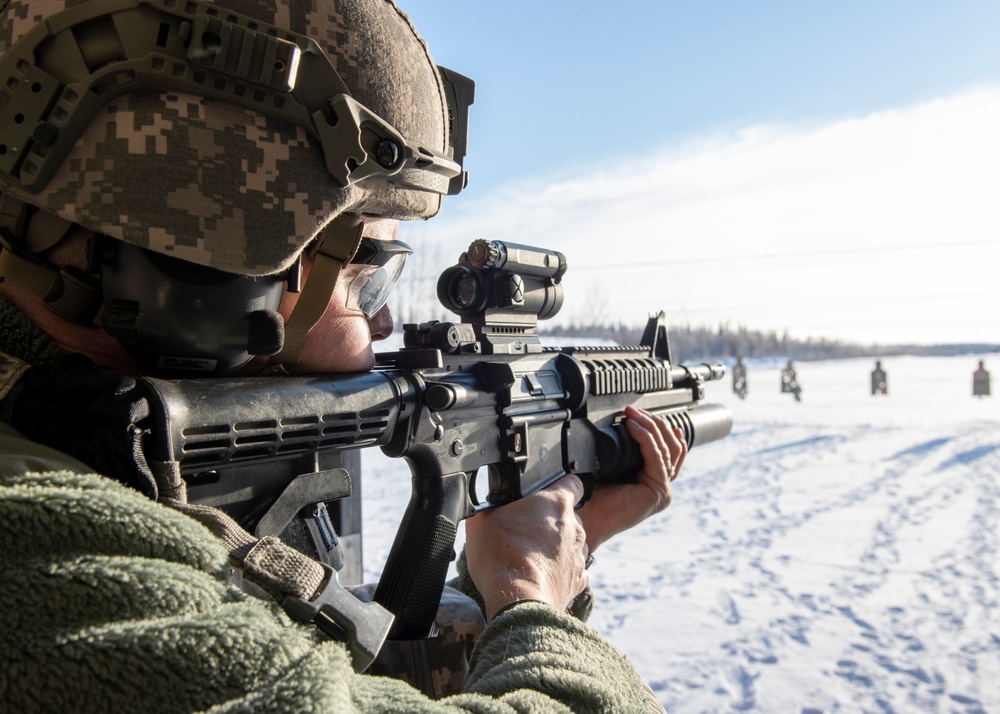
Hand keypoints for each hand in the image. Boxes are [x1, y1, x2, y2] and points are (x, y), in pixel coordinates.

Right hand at [465, 475, 588, 620]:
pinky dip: (559, 571)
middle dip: (550, 520)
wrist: (518, 601)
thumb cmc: (501, 556)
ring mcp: (579, 555)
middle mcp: (575, 526)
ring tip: (530, 556)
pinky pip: (571, 570)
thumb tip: (486, 505)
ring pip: (571, 543)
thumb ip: (490, 506)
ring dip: (555, 546)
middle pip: (568, 515)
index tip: (546, 493)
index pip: (572, 482)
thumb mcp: (482, 519)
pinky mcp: (578, 581)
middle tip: (525, 529)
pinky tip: (540, 575)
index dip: (559, 485)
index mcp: (556, 503)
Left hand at [576, 406, 686, 552]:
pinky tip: (633, 427)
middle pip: (672, 445)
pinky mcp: (658, 491)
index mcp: (653, 479)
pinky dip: (646, 439)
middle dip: (655, 423)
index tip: (641, 412)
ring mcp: (663, 489)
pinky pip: (657, 458)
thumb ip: (627, 449)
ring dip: (651, 427)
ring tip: (633, 414)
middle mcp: (662, 485)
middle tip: (634, 410)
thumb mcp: (613, 465)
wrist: (585, 516)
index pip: (669, 448)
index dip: (659, 427)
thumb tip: (630, 421)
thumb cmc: (593, 494)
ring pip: (668, 449)